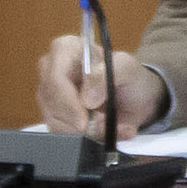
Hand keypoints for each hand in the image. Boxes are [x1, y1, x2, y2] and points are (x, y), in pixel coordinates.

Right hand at [35, 35, 166, 137]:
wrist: (137, 97)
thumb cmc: (130, 77)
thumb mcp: (127, 68)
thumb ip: (108, 75)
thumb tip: (87, 98)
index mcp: (66, 49)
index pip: (55, 77)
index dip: (67, 102)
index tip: (83, 121)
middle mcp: (51, 69)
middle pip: (50, 102)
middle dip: (73, 121)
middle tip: (97, 127)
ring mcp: (49, 93)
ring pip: (53, 120)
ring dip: (80, 132)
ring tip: (104, 126)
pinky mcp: (53, 114)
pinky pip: (59, 132)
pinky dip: (81, 138)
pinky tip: (100, 132)